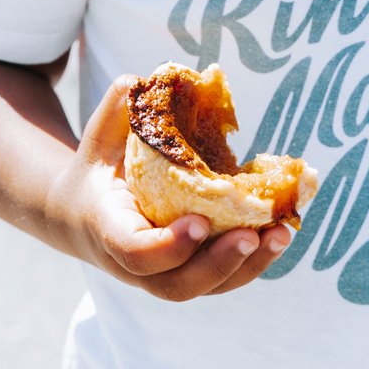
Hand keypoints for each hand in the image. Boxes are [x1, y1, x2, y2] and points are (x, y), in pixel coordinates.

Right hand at [52, 76, 294, 302]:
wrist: (86, 215)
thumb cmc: (99, 168)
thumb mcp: (99, 136)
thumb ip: (118, 108)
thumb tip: (145, 81)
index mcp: (109, 230)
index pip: (135, 253)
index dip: (169, 246)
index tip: (201, 222)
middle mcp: (136, 265)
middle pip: (177, 285)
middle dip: (218, 263)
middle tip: (252, 234)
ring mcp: (165, 273)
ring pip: (206, 287)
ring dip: (248, 266)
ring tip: (282, 234)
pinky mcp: (190, 271)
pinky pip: (224, 277)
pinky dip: (255, 260)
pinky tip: (282, 232)